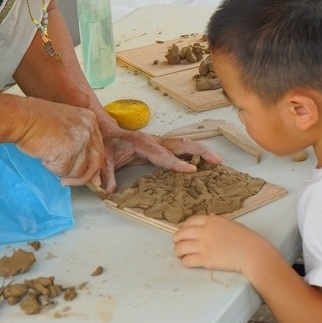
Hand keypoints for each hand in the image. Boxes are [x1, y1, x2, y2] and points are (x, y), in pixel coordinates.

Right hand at [15, 99, 104, 185]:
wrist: (22, 117)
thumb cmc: (37, 120)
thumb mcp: (66, 125)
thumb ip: (80, 144)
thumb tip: (93, 175)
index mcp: (90, 120)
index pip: (99, 150)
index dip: (91, 166)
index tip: (86, 177)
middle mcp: (89, 130)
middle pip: (96, 163)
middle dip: (82, 177)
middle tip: (66, 181)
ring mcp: (80, 141)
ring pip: (79, 171)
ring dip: (63, 171)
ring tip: (49, 158)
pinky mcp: (68, 152)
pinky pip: (64, 171)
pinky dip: (52, 168)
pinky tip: (44, 157)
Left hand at [97, 127, 221, 192]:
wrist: (107, 132)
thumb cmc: (107, 145)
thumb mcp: (104, 159)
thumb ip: (106, 174)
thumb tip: (109, 190)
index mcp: (141, 143)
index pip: (162, 154)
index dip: (177, 163)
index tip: (192, 169)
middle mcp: (154, 141)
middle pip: (180, 144)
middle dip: (200, 151)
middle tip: (216, 161)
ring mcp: (159, 142)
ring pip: (184, 144)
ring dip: (201, 150)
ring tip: (217, 160)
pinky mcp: (162, 146)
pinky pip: (181, 148)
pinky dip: (195, 152)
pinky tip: (204, 161)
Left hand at [173, 214, 269, 273]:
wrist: (252, 253)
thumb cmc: (245, 239)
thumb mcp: (230, 223)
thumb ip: (217, 221)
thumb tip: (210, 217)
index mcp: (211, 221)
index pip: (189, 222)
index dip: (183, 228)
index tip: (183, 232)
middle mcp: (205, 231)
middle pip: (181, 234)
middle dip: (176, 239)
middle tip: (177, 244)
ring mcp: (204, 245)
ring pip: (180, 248)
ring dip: (178, 251)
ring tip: (180, 254)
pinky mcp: (205, 259)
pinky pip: (187, 261)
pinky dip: (185, 262)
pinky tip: (188, 262)